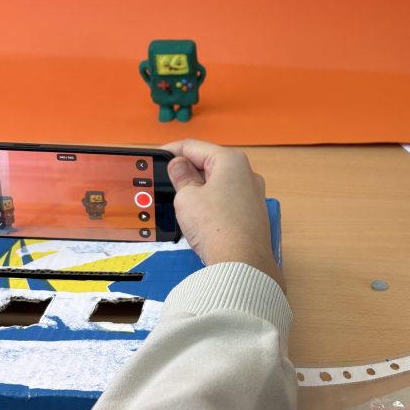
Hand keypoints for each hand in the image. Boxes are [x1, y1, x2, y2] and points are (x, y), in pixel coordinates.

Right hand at [162, 139, 282, 289]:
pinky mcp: (252, 213)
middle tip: (165, 180)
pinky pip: (226, 199)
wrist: (242, 263)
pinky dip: (210, 202)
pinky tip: (198, 215)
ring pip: (218, 182)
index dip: (171, 151)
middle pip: (208, 163)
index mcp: (231, 161)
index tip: (157, 157)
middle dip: (186, 170)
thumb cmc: (217, 227)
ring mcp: (252, 194)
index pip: (194, 146)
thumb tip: (178, 166)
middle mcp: (247, 173)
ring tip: (179, 199)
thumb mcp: (186, 197)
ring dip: (197, 187)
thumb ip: (180, 176)